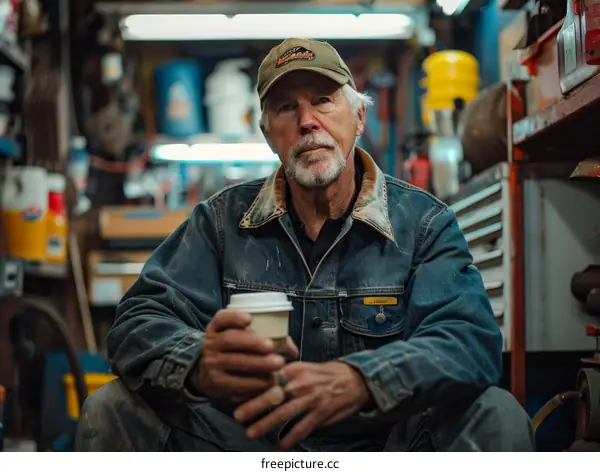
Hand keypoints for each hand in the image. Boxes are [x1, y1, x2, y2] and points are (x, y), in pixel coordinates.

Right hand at [195, 309, 298, 398]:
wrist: (208, 374)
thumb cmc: (234, 351)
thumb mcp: (240, 338)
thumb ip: (266, 337)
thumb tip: (292, 350)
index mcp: (217, 327)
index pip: (221, 317)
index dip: (235, 317)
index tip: (250, 318)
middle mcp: (211, 343)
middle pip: (230, 339)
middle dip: (253, 342)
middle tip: (272, 347)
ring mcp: (211, 363)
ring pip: (234, 361)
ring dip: (259, 363)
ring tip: (278, 364)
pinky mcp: (216, 383)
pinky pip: (236, 382)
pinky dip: (255, 382)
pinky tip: (268, 381)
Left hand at [233, 361, 370, 449]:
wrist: (354, 379)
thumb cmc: (324, 375)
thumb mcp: (303, 368)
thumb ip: (283, 375)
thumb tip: (259, 383)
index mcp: (293, 370)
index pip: (268, 378)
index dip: (251, 387)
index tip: (234, 395)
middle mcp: (300, 383)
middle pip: (273, 395)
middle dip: (253, 406)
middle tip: (237, 415)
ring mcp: (311, 399)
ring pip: (284, 414)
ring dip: (266, 424)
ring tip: (251, 433)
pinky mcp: (321, 413)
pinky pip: (302, 428)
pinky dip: (290, 438)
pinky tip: (280, 446)